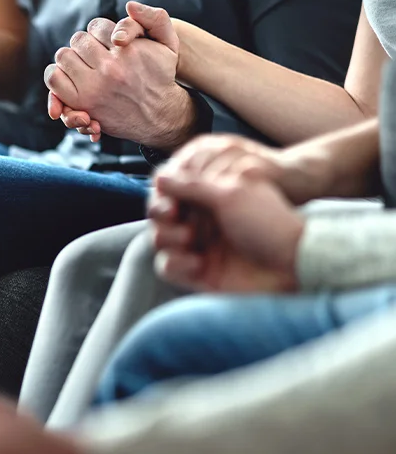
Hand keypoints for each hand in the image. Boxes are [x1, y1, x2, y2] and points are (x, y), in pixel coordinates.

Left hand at [45, 2, 193, 147]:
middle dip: (84, 44)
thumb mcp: (169, 44)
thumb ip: (155, 18)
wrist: (158, 115)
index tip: (107, 42)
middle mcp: (110, 69)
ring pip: (64, 56)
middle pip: (78, 40)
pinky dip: (57, 74)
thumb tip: (129, 6)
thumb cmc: (161, 76)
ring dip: (70, 58)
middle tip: (92, 54)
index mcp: (128, 51)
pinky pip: (54, 78)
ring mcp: (93, 88)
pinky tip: (69, 75)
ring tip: (81, 64)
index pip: (96, 26)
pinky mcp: (81, 103)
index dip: (99, 32)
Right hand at [149, 165, 304, 292]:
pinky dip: (175, 263)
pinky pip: (167, 267)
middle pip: (159, 215)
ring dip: (168, 237)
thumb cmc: (269, 223)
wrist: (293, 264)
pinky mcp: (198, 274)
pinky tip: (197, 263)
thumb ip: (191, 185)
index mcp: (211, 196)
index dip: (163, 192)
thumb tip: (159, 179)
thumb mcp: (231, 194)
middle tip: (175, 215)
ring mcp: (199, 247)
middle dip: (161, 215)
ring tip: (190, 239)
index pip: (171, 189)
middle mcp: (202, 220)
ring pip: (160, 240)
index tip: (169, 196)